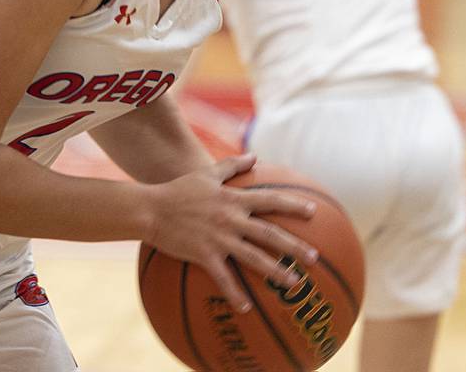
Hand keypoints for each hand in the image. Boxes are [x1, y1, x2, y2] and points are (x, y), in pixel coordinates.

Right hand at [144, 154, 318, 312]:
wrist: (151, 209)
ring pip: (254, 257)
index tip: (314, 212)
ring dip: (276, 270)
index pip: (269, 199)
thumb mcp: (206, 173)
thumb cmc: (178, 190)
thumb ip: (232, 165)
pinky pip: (224, 277)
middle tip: (314, 257)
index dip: (293, 205)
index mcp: (233, 199)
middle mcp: (230, 219)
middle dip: (294, 246)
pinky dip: (235, 293)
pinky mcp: (205, 255)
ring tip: (295, 282)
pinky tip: (246, 308)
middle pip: (269, 233)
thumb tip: (255, 156)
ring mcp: (219, 238)